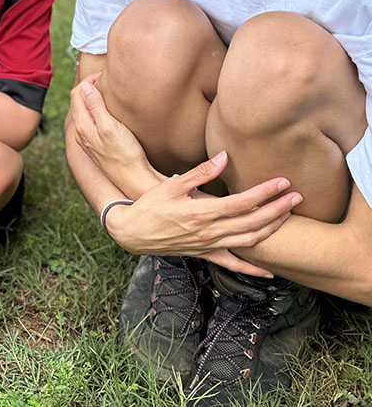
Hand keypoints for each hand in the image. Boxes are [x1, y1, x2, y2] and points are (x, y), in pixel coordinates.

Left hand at [70, 73, 148, 176]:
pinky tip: (106, 110)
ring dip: (91, 99)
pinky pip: (89, 121)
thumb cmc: (125, 153)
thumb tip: (85, 87)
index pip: (77, 93)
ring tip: (106, 91)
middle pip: (77, 101)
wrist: (132, 178)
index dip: (88, 80)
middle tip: (105, 79)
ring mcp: (87, 139)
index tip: (103, 75)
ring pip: (83, 111)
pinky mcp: (95, 144)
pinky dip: (94, 110)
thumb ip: (95, 106)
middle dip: (88, 87)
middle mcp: (80, 132)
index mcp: (82, 125)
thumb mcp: (110, 126)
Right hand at [106, 152, 302, 276]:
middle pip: (253, 222)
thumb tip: (225, 157)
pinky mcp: (205, 255)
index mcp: (202, 212)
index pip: (242, 202)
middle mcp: (209, 232)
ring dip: (272, 229)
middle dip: (278, 209)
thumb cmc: (150, 205)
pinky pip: (234, 265)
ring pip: (249, 241)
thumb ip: (201, 172)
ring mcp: (209, 246)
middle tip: (297, 197)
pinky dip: (253, 270)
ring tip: (288, 216)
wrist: (133, 232)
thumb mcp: (171, 184)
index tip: (282, 181)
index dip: (265, 192)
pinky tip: (270, 272)